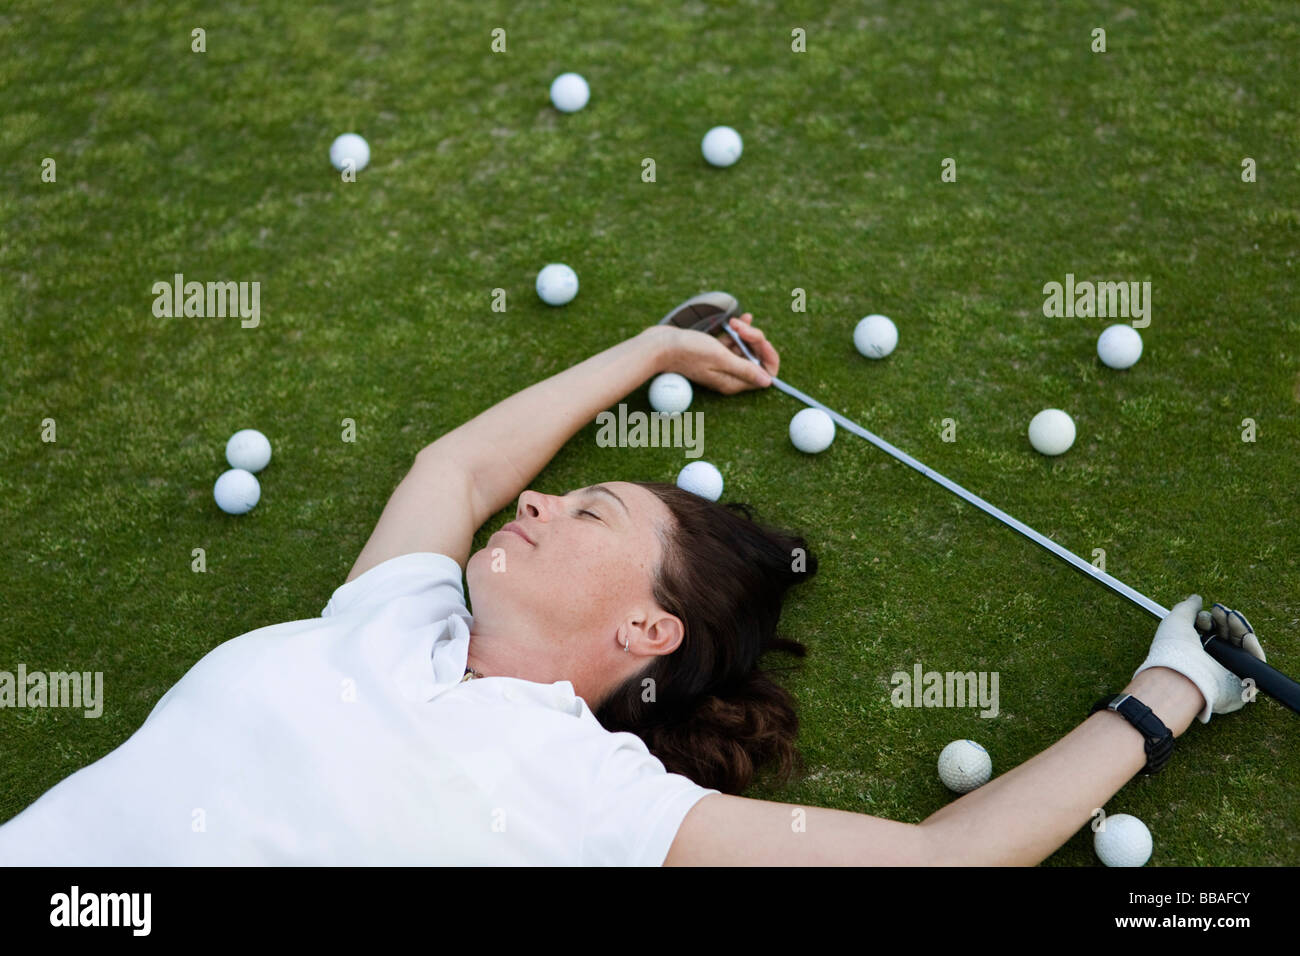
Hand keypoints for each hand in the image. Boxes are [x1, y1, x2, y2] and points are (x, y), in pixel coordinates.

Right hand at [653, 313, 779, 394]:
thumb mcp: (720, 358)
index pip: (766, 373)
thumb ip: (745, 370)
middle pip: (756, 358)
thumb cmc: (688, 352)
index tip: (759, 340)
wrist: (660, 346)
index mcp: (733, 382)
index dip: (767, 354)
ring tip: (733, 322)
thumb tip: (768, 382)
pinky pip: (733, 343)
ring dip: (744, 332)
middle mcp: (730, 375)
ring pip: (745, 348)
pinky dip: (737, 332)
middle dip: (755, 339)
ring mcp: (722, 364)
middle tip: (741, 327)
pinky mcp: (714, 353)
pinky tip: (737, 320)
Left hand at [1132, 594, 1266, 723]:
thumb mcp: (1176, 620)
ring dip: (1240, 628)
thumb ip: (1187, 608)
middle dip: (1227, 621)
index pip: (1209, 633)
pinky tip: (1246, 635)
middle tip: (1220, 611)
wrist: (1181, 676)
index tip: (1207, 614)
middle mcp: (1209, 664)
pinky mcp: (1243, 685)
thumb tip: (1196, 599)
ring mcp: (1227, 674)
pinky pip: (1255, 662)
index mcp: (1193, 653)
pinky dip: (1253, 646)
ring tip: (1232, 617)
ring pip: (1242, 647)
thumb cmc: (1173, 649)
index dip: (1210, 620)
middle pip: (1227, 638)